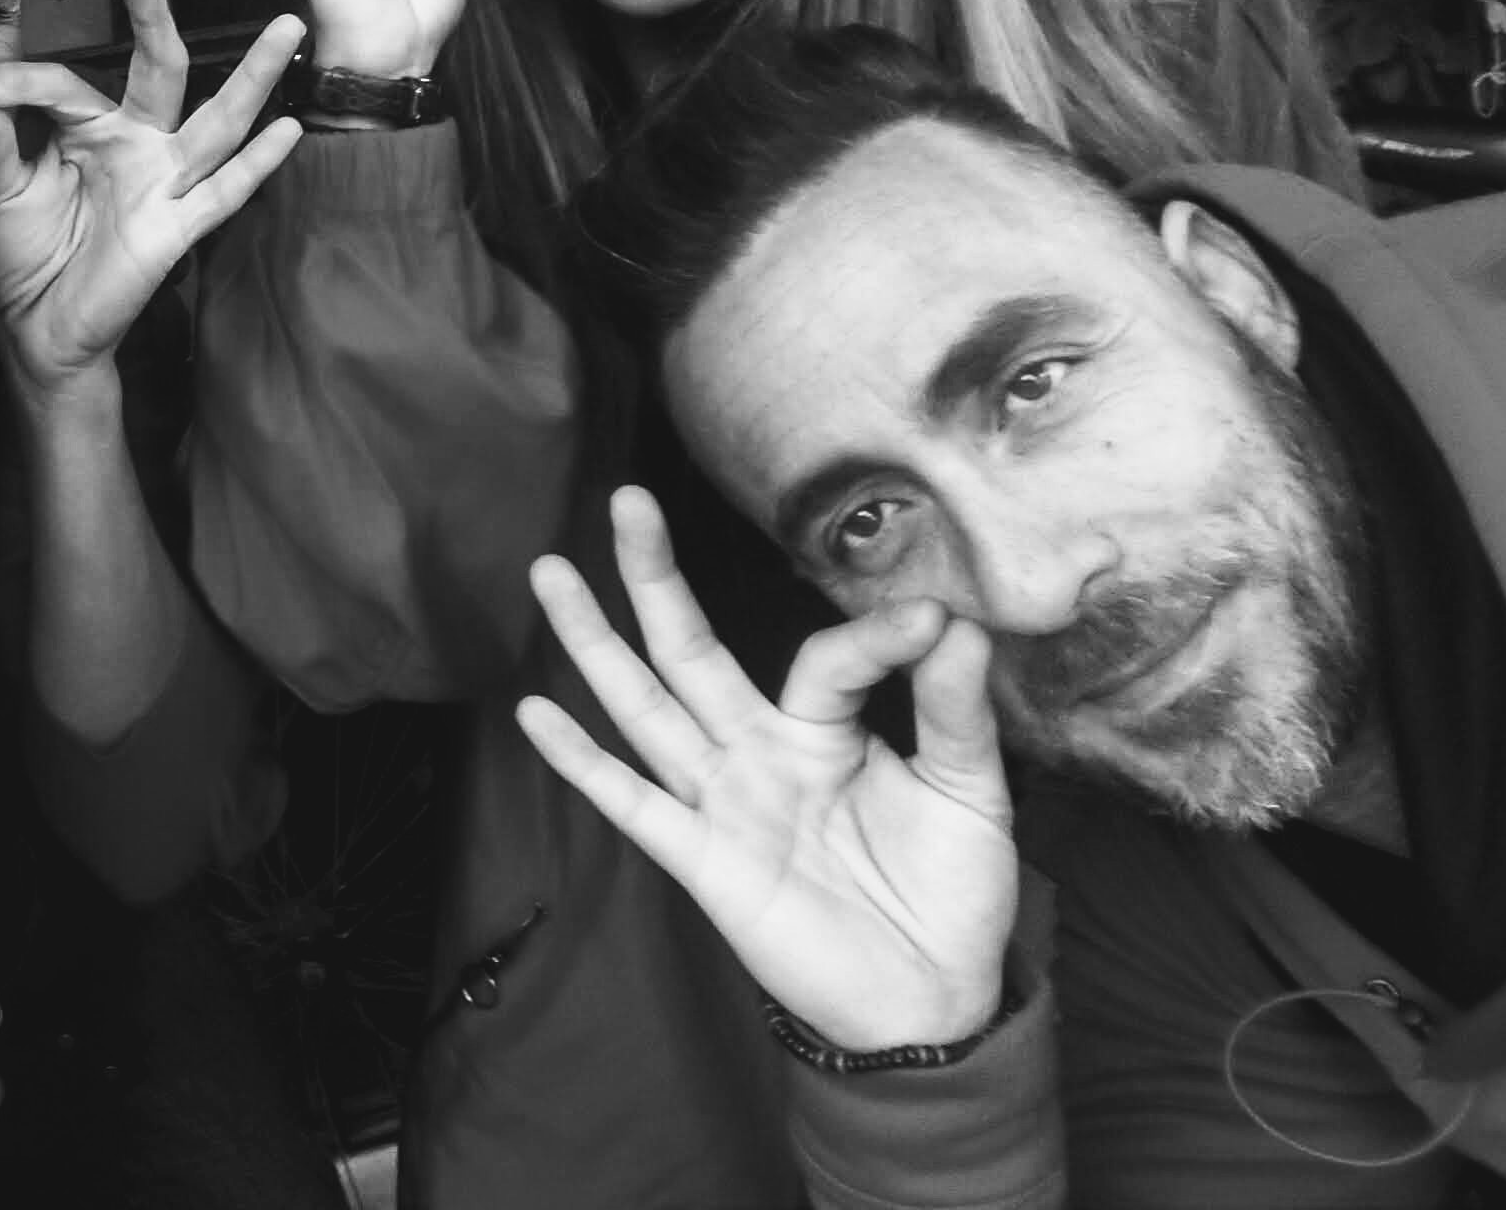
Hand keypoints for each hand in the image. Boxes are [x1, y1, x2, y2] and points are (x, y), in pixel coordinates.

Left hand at [0, 0, 304, 398]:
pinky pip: (222, 193)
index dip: (19, 84)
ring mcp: (163, 183)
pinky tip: (286, 132)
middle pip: (158, 69)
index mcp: (90, 128)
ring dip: (252, 77)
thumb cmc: (23, 253)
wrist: (36, 328)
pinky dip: (255, 165)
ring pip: (215, 122)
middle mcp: (136, 144)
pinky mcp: (176, 228)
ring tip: (286, 27)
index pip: (64, 85)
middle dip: (152, 17)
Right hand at [514, 487, 1016, 1052]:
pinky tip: (535, 712)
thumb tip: (957, 622)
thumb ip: (955, 712)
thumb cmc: (948, 893)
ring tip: (549, 573)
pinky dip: (582, 761)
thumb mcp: (971, 793)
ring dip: (595, 643)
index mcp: (822, 729)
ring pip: (646, 707)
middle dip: (656, 577)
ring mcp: (722, 802)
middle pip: (692, 650)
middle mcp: (758, 751)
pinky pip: (633, 804)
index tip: (931, 621)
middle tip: (626, 500)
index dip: (876, 638)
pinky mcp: (703, 860)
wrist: (932, 1005)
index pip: (827, 659)